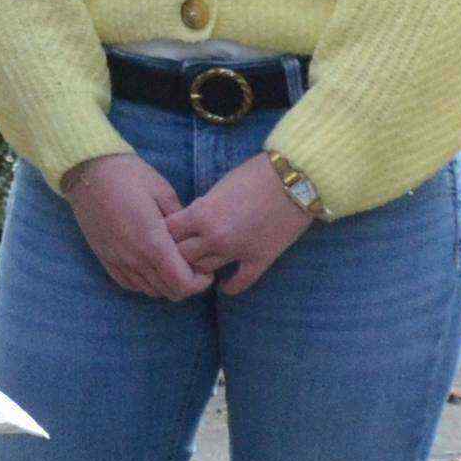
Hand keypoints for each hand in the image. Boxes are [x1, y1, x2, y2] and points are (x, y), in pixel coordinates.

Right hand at [60, 153, 209, 300]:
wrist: (89, 173)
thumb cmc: (130, 177)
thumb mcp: (164, 192)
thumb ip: (181, 222)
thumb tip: (192, 239)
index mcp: (153, 243)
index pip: (182, 283)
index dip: (200, 283)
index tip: (207, 271)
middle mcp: (135, 259)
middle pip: (169, 292)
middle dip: (187, 284)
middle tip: (194, 267)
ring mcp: (118, 262)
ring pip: (150, 291)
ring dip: (166, 283)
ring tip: (173, 265)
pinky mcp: (106, 259)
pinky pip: (131, 284)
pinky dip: (146, 282)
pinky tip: (152, 266)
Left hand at [168, 156, 317, 296]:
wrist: (296, 179)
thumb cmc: (256, 174)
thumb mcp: (220, 185)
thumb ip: (202, 207)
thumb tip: (190, 220)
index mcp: (201, 214)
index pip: (167, 233)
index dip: (164, 233)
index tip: (168, 234)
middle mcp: (214, 237)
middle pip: (180, 256)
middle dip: (177, 254)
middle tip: (180, 252)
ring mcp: (237, 251)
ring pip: (204, 271)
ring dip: (200, 269)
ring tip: (200, 267)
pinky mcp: (260, 259)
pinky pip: (239, 283)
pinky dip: (229, 287)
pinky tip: (225, 285)